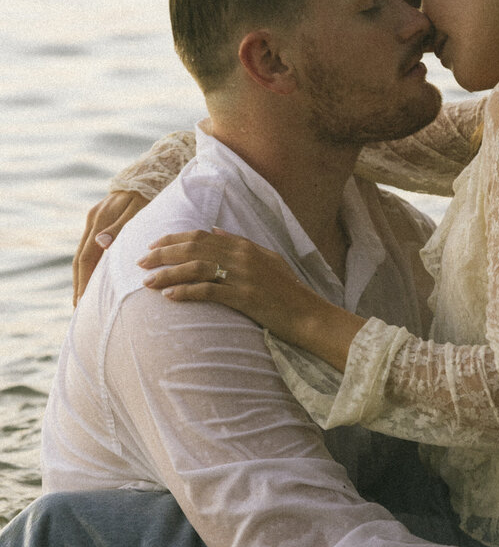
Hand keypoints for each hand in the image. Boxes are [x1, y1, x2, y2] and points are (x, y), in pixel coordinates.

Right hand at [73, 191, 149, 304]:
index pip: (85, 257)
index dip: (83, 282)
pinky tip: (95, 280)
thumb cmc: (150, 195)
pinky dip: (91, 266)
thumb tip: (100, 244)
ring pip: (84, 254)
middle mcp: (93, 220)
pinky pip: (92, 248)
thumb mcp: (139, 211)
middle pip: (81, 259)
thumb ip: (120, 228)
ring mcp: (96, 220)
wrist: (153, 174)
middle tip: (79, 309)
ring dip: (83, 277)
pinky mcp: (103, 222)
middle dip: (79, 285)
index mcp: (99, 219)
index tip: (82, 303)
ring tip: (84, 300)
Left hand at [138, 228, 364, 368]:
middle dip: (162, 254)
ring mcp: (243, 277)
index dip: (174, 239)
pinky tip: (169, 297)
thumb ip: (239, 244)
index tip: (153, 246)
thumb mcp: (268, 259)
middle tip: (140, 263)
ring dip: (168, 274)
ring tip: (147, 283)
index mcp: (245, 246)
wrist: (309, 315)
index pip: (201, 236)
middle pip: (193, 249)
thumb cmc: (289, 291)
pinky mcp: (243, 297)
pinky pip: (208, 291)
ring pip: (195, 268)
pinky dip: (186, 292)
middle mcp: (241, 257)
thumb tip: (215, 230)